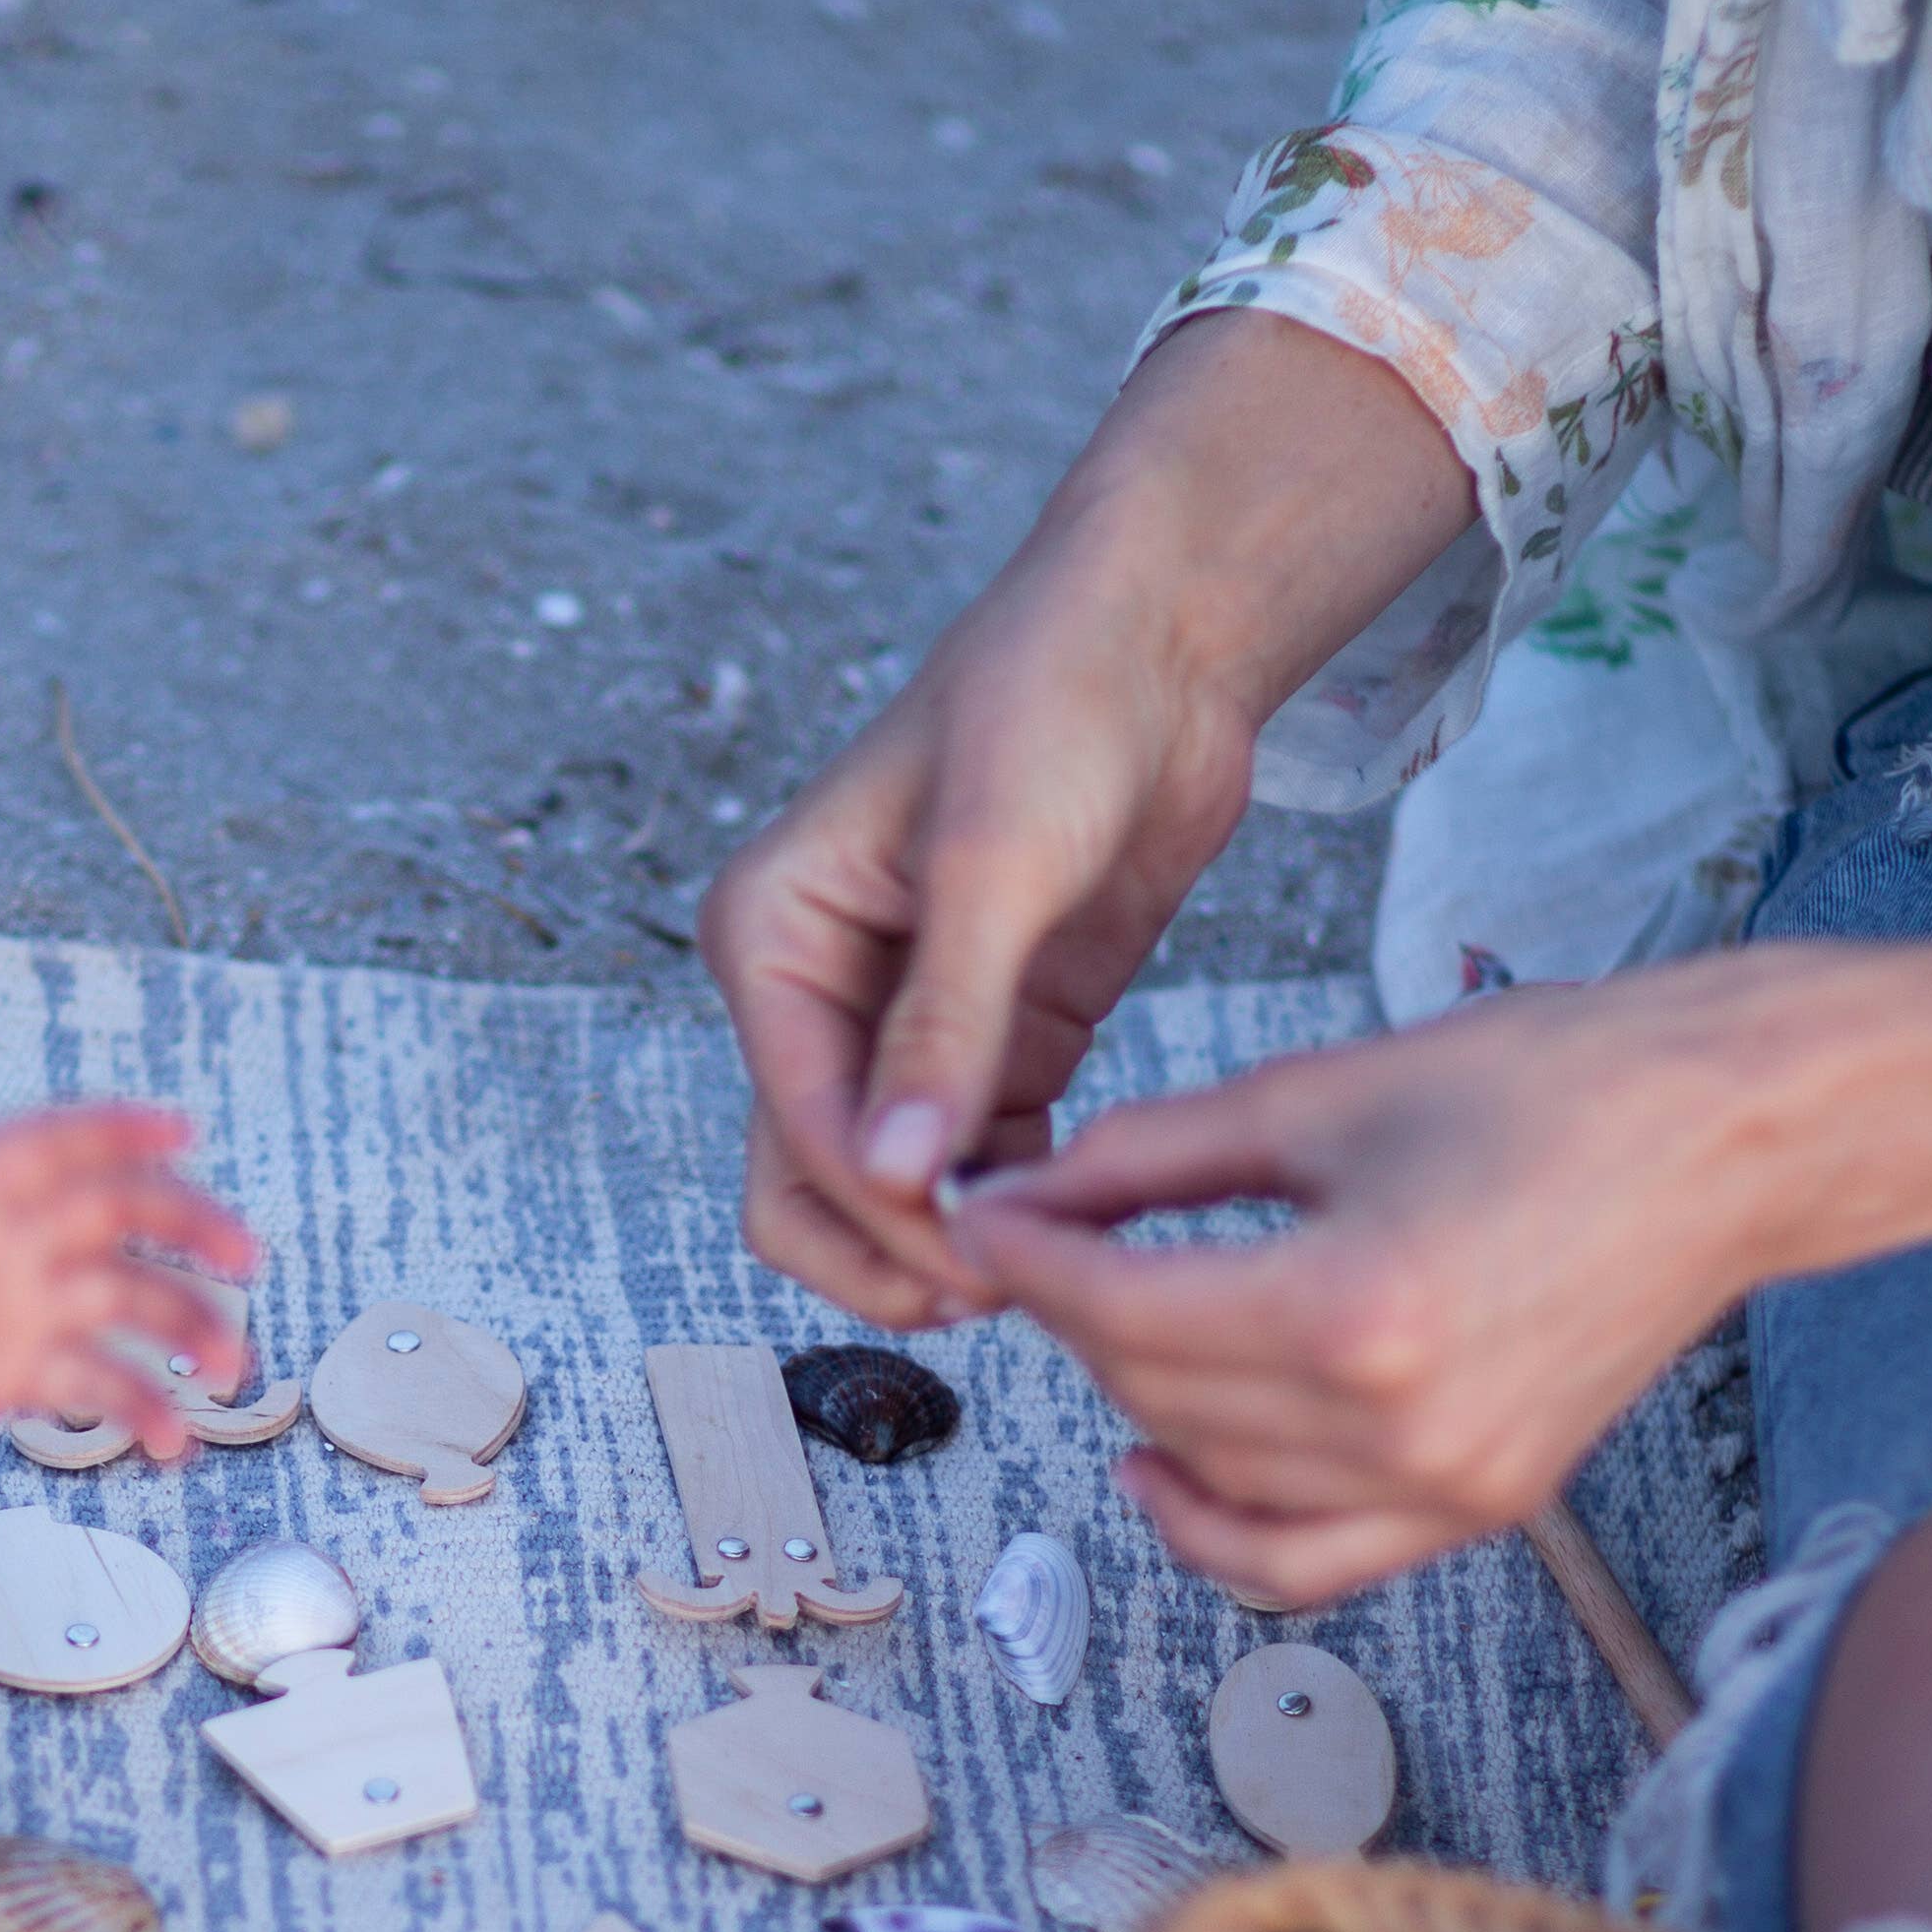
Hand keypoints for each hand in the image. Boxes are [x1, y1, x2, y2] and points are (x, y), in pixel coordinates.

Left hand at [0, 1106, 260, 1455]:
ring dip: (183, 1330)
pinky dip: (139, 1412)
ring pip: (120, 1307)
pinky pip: (89, 1387)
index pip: (46, 1149)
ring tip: (229, 1374)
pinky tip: (172, 1447)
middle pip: (111, 1218)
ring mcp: (3, 1313)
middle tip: (245, 1262)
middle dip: (186, 1230)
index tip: (183, 1129)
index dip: (113, 1131)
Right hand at [701, 313, 1471, 1326]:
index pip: (800, 1119)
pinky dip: (1007, 1196)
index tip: (974, 1259)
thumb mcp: (995, 863)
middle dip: (883, 1248)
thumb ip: (946, 1025)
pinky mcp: (994, 1033)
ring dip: (945, 1236)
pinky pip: (973, 1153)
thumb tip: (901, 1172)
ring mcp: (905, 1020)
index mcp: (773, 937)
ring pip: (885, 1184)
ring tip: (1041, 1265)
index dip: (878, 1205)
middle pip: (808, 1177)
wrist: (1158, 640)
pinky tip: (1071, 1211)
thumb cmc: (1052, 703)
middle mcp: (817, 988)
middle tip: (989, 1291)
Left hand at [946, 973, 1785, 1606]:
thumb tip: (1031, 1195)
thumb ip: (1156, 1155)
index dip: (1027, 1257)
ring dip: (1134, 1403)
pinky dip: (1216, 1527)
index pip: (1120, 1308)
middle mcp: (1397, 1427)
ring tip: (1104, 1319)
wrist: (1734, 1141)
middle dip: (1070, 1314)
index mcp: (1355, 1308)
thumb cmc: (1560, 1087)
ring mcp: (1444, 1486)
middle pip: (1155, 1393)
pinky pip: (1302, 1563)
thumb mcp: (1326, 1092)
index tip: (984, 1213)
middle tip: (1036, 1241)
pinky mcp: (1478, 1508)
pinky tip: (1160, 1458)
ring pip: (1213, 1482)